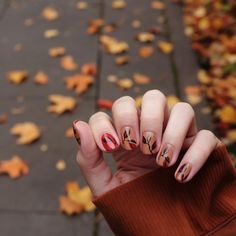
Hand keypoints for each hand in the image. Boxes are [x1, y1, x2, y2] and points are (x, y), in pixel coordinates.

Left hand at [73, 90, 220, 196]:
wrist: (158, 225)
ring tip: (160, 158)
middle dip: (142, 117)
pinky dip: (193, 154)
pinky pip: (205, 137)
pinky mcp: (199, 149)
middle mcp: (154, 129)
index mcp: (129, 134)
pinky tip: (180, 175)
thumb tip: (77, 125)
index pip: (116, 107)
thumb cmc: (129, 200)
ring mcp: (179, 136)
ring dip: (169, 130)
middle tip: (137, 145)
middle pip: (153, 96)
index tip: (111, 147)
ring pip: (182, 108)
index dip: (110, 121)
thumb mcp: (104, 183)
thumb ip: (88, 157)